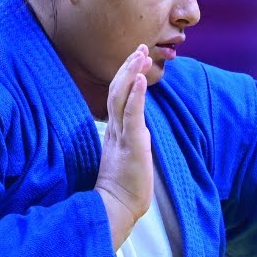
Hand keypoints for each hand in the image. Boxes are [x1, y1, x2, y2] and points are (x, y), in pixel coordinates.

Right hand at [95, 45, 153, 249]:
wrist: (116, 209)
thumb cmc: (123, 189)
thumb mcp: (129, 158)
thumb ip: (132, 142)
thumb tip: (142, 132)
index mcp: (114, 132)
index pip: (118, 97)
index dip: (125, 76)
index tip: (135, 57)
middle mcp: (115, 129)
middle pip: (118, 90)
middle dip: (129, 67)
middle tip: (140, 47)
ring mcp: (121, 135)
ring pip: (122, 97)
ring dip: (132, 73)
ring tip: (140, 54)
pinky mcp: (130, 144)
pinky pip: (131, 115)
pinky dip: (135, 95)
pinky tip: (140, 79)